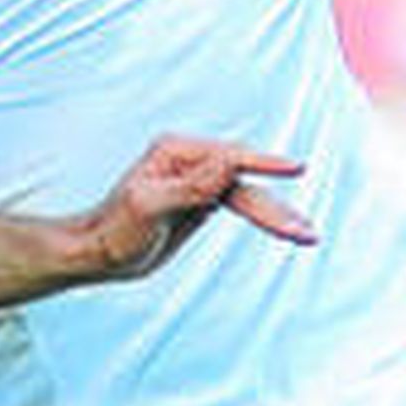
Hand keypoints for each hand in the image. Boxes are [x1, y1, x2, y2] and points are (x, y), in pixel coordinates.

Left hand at [80, 134, 314, 279]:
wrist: (98, 253)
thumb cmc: (115, 229)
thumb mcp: (150, 207)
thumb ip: (190, 187)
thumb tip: (227, 165)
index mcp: (175, 152)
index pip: (229, 157)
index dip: (265, 164)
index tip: (298, 169)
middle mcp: (190, 161)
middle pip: (244, 181)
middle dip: (275, 206)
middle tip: (304, 232)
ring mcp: (199, 180)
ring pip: (248, 195)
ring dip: (276, 214)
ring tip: (307, 236)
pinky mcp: (203, 202)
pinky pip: (242, 205)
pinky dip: (265, 218)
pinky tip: (287, 229)